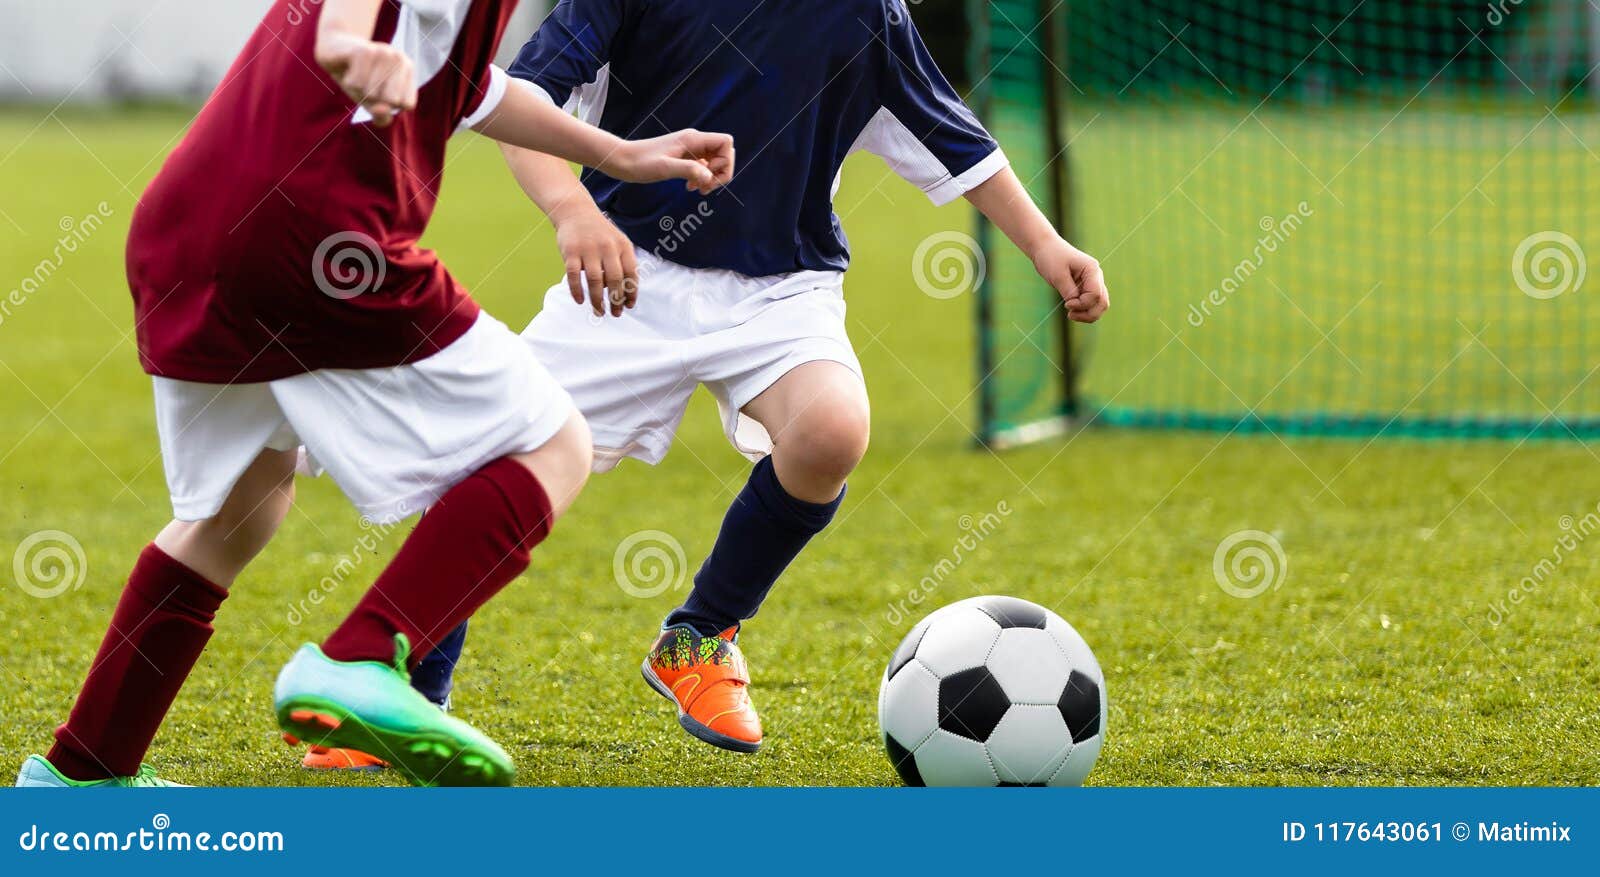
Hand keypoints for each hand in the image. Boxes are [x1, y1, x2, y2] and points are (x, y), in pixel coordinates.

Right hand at [315, 33, 416, 126]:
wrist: (333, 50)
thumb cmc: (358, 79)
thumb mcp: (373, 103)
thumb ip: (382, 116)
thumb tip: (382, 110)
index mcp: (408, 69)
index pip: (407, 104)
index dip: (390, 105)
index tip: (380, 89)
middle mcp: (400, 58)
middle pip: (391, 100)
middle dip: (374, 98)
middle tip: (366, 82)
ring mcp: (383, 52)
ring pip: (372, 93)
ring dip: (359, 89)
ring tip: (356, 75)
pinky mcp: (364, 50)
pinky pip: (358, 84)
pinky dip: (349, 82)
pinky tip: (348, 70)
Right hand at [555, 206, 638, 317]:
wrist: (575, 211)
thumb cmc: (599, 233)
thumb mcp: (617, 242)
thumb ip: (623, 264)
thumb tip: (625, 295)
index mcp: (623, 246)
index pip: (631, 273)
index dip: (631, 292)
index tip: (628, 305)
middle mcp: (607, 247)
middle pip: (615, 280)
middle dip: (616, 301)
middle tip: (615, 314)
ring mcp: (588, 249)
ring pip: (595, 281)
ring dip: (598, 300)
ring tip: (599, 312)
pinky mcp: (570, 251)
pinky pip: (573, 276)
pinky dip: (577, 291)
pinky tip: (580, 301)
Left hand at [606, 129, 735, 193]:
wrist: (622, 160)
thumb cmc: (640, 163)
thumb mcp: (665, 168)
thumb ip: (689, 170)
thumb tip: (710, 177)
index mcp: (693, 139)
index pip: (726, 143)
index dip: (726, 161)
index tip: (710, 176)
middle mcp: (694, 142)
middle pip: (724, 153)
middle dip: (720, 173)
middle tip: (705, 187)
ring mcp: (689, 149)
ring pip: (715, 161)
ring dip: (711, 177)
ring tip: (697, 189)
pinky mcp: (683, 157)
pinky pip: (703, 166)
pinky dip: (701, 177)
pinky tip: (689, 187)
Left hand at [1033, 238, 1108, 322]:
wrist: (1045, 247)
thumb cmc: (1051, 257)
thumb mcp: (1058, 276)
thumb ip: (1069, 292)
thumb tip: (1076, 306)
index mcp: (1092, 270)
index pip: (1095, 295)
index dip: (1082, 304)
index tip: (1066, 304)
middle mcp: (1096, 276)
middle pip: (1102, 303)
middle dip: (1088, 314)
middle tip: (1070, 315)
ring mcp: (1092, 282)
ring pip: (1099, 305)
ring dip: (1087, 314)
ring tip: (1070, 315)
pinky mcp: (1085, 287)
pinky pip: (1091, 303)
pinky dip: (1083, 310)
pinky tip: (1071, 311)